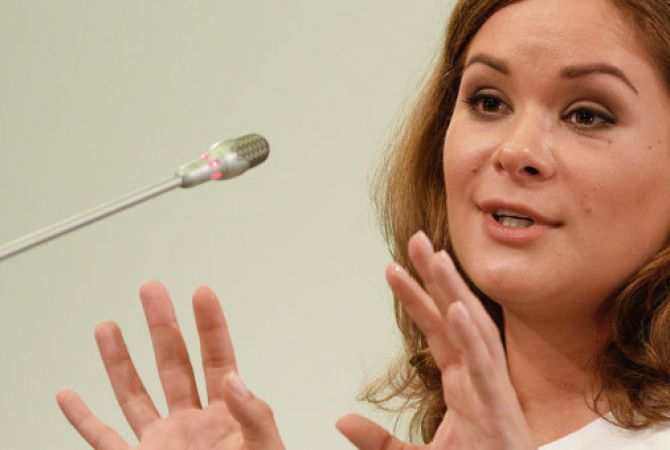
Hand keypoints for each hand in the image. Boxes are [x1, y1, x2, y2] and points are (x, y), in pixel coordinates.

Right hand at [57, 281, 284, 449]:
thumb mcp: (266, 449)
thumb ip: (253, 414)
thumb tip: (234, 378)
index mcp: (226, 414)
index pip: (218, 358)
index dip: (210, 325)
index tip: (201, 292)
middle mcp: (190, 422)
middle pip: (172, 364)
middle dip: (161, 326)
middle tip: (151, 290)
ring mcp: (162, 443)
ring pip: (134, 394)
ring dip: (119, 361)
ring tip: (108, 325)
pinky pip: (102, 440)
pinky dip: (82, 419)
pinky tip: (68, 395)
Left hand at [337, 231, 535, 449]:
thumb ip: (378, 440)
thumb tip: (342, 420)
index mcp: (462, 384)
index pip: (436, 329)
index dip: (416, 298)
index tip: (393, 268)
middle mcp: (479, 378)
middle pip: (456, 316)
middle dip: (437, 277)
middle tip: (416, 239)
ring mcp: (492, 390)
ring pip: (473, 330)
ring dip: (455, 293)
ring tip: (437, 258)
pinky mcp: (500, 409)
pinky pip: (484, 368)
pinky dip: (471, 337)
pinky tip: (456, 309)